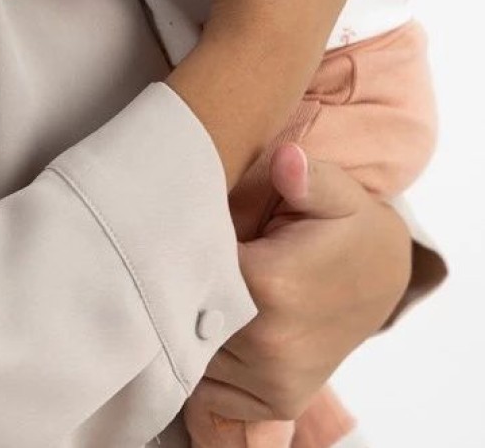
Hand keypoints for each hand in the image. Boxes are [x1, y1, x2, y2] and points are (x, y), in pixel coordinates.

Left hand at [187, 144, 411, 423]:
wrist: (384, 276)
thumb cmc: (348, 225)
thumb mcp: (335, 191)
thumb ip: (305, 176)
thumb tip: (288, 160)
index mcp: (270, 285)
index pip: (187, 269)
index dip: (176, 249)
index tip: (177, 230)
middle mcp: (268, 343)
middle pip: (184, 314)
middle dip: (180, 287)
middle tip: (186, 257)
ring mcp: (273, 379)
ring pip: (195, 353)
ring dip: (191, 325)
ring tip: (209, 289)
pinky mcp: (277, 401)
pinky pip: (213, 388)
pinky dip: (209, 361)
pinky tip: (223, 325)